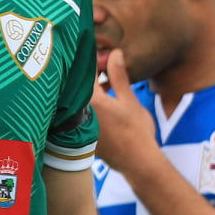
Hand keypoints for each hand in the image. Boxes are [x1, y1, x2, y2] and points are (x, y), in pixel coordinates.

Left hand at [89, 50, 160, 179]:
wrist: (137, 162)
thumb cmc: (136, 132)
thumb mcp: (130, 100)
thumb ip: (119, 76)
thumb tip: (115, 54)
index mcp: (91, 100)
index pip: (83, 72)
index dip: (91, 59)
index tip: (100, 53)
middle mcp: (79, 111)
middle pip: (77, 84)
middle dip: (87, 72)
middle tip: (101, 62)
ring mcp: (79, 123)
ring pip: (78, 96)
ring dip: (88, 86)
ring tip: (105, 79)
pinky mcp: (82, 131)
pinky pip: (79, 109)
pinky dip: (88, 100)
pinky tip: (102, 97)